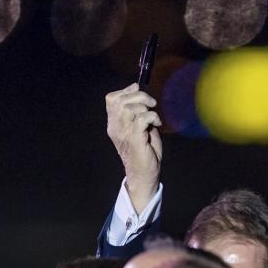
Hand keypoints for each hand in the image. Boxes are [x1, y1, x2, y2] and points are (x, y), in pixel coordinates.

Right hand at [105, 83, 162, 212]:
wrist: (143, 175)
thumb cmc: (144, 152)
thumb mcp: (140, 128)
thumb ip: (139, 113)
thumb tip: (144, 97)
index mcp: (114, 124)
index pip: (111, 99)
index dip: (126, 91)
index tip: (138, 92)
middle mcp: (115, 128)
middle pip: (121, 100)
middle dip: (140, 96)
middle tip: (152, 104)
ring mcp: (124, 134)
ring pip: (128, 107)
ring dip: (145, 106)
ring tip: (153, 117)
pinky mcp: (135, 140)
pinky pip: (141, 119)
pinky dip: (152, 117)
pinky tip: (157, 124)